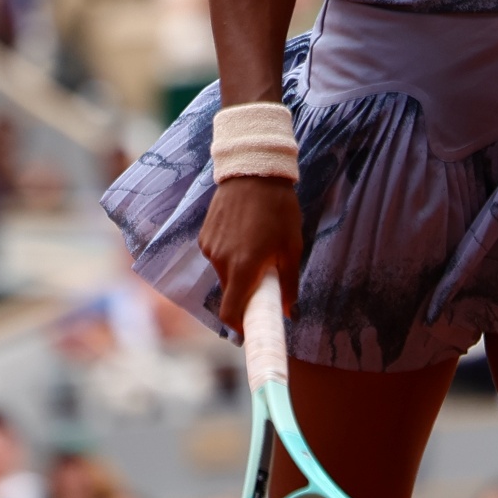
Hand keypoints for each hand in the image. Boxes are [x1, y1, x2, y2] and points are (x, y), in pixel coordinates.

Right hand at [198, 174, 304, 334]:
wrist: (253, 171)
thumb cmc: (279, 210)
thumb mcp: (292, 247)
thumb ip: (289, 283)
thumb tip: (290, 311)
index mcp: (244, 268)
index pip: (230, 313)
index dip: (240, 325)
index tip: (252, 327)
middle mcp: (221, 261)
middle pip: (230, 293)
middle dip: (246, 293)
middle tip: (266, 279)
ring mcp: (209, 248)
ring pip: (224, 274)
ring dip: (239, 271)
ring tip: (258, 247)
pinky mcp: (204, 236)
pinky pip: (217, 256)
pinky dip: (230, 255)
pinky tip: (245, 234)